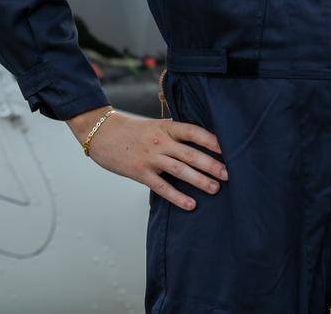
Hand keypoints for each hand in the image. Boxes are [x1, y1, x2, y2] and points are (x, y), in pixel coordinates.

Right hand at [73, 109, 228, 211]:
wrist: (101, 133)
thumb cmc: (131, 131)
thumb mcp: (155, 126)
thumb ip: (174, 133)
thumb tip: (200, 144)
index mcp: (166, 127)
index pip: (193, 131)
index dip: (211, 140)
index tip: (228, 148)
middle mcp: (160, 141)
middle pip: (190, 153)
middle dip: (211, 164)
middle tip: (229, 174)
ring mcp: (150, 158)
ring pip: (180, 170)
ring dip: (199, 180)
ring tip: (215, 189)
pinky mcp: (140, 173)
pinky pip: (162, 187)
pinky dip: (178, 197)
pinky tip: (191, 204)